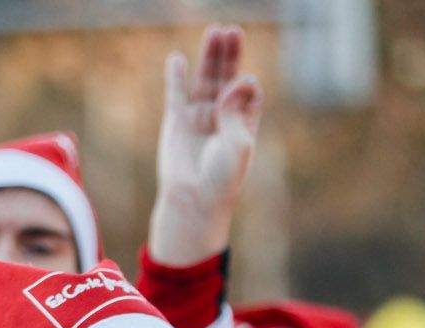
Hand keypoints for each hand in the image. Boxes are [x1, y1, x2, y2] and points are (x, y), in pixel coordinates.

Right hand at [146, 25, 261, 264]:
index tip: (239, 86)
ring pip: (205, 81)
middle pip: (227, 77)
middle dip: (230, 55)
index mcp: (244, 121)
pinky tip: (177, 60)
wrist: (193, 199)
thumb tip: (233, 82)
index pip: (248, 90)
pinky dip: (176, 78)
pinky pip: (176, 95)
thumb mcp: (239, 143)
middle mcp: (222, 115)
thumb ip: (237, 111)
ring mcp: (198, 117)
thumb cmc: (222, 178)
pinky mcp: (175, 122)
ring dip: (209, 58)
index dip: (245, 84)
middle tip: (230, 31)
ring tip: (213, 33)